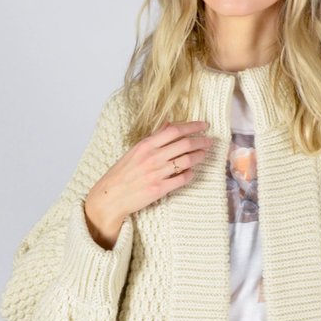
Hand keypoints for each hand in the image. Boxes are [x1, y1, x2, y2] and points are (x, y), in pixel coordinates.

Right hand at [85, 119, 213, 246]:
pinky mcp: (160, 189)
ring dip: (199, 157)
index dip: (193, 126)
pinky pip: (182, 179)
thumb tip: (169, 124)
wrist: (111, 196)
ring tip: (204, 155)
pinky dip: (190, 174)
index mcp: (146, 145)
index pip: (175, 130)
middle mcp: (152, 157)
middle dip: (201, 142)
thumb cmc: (123, 172)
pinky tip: (192, 172)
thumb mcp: (135, 150)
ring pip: (186, 161)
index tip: (204, 126)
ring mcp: (157, 173)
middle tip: (209, 142)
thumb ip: (154, 137)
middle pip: (185, 145)